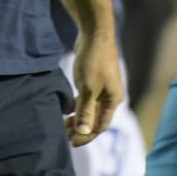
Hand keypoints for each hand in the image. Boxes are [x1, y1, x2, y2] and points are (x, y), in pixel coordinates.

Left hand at [67, 31, 122, 146]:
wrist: (95, 34)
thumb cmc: (94, 61)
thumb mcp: (88, 89)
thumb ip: (85, 111)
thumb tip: (83, 132)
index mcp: (113, 100)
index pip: (100, 126)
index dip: (86, 136)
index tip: (71, 141)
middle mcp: (110, 96)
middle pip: (95, 119)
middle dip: (81, 129)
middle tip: (64, 135)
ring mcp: (102, 88)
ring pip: (90, 109)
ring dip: (78, 119)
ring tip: (63, 125)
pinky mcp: (94, 80)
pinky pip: (86, 99)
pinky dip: (78, 107)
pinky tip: (66, 111)